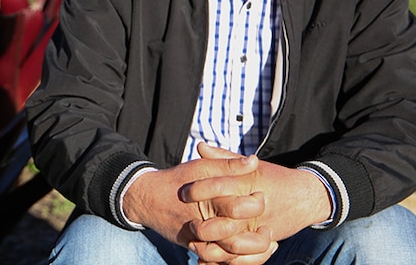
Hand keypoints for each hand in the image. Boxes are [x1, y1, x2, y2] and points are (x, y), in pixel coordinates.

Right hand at [123, 153, 273, 263]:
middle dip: (257, 238)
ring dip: (250, 255)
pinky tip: (248, 254)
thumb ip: (229, 163)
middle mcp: (205, 224)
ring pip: (227, 256)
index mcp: (210, 201)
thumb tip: (254, 161)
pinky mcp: (195, 248)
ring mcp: (198, 239)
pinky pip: (215, 261)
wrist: (147, 199)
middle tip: (268, 228)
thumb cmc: (178, 179)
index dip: (255, 204)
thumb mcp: (202, 167)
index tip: (261, 195)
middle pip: (236, 240)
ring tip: (268, 244)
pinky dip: (232, 261)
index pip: (239, 208)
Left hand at [181, 143, 330, 258]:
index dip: (198, 189)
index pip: (218, 186)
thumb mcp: (253, 166)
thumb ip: (225, 157)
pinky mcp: (265, 243)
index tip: (184, 192)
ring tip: (197, 244)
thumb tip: (200, 147)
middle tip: (190, 225)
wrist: (307, 197)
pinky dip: (224, 262)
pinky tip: (212, 257)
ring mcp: (260, 227)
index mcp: (250, 184)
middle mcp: (254, 207)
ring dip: (211, 248)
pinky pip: (241, 259)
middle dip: (202, 226)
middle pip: (221, 222)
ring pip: (230, 246)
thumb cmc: (277, 179)